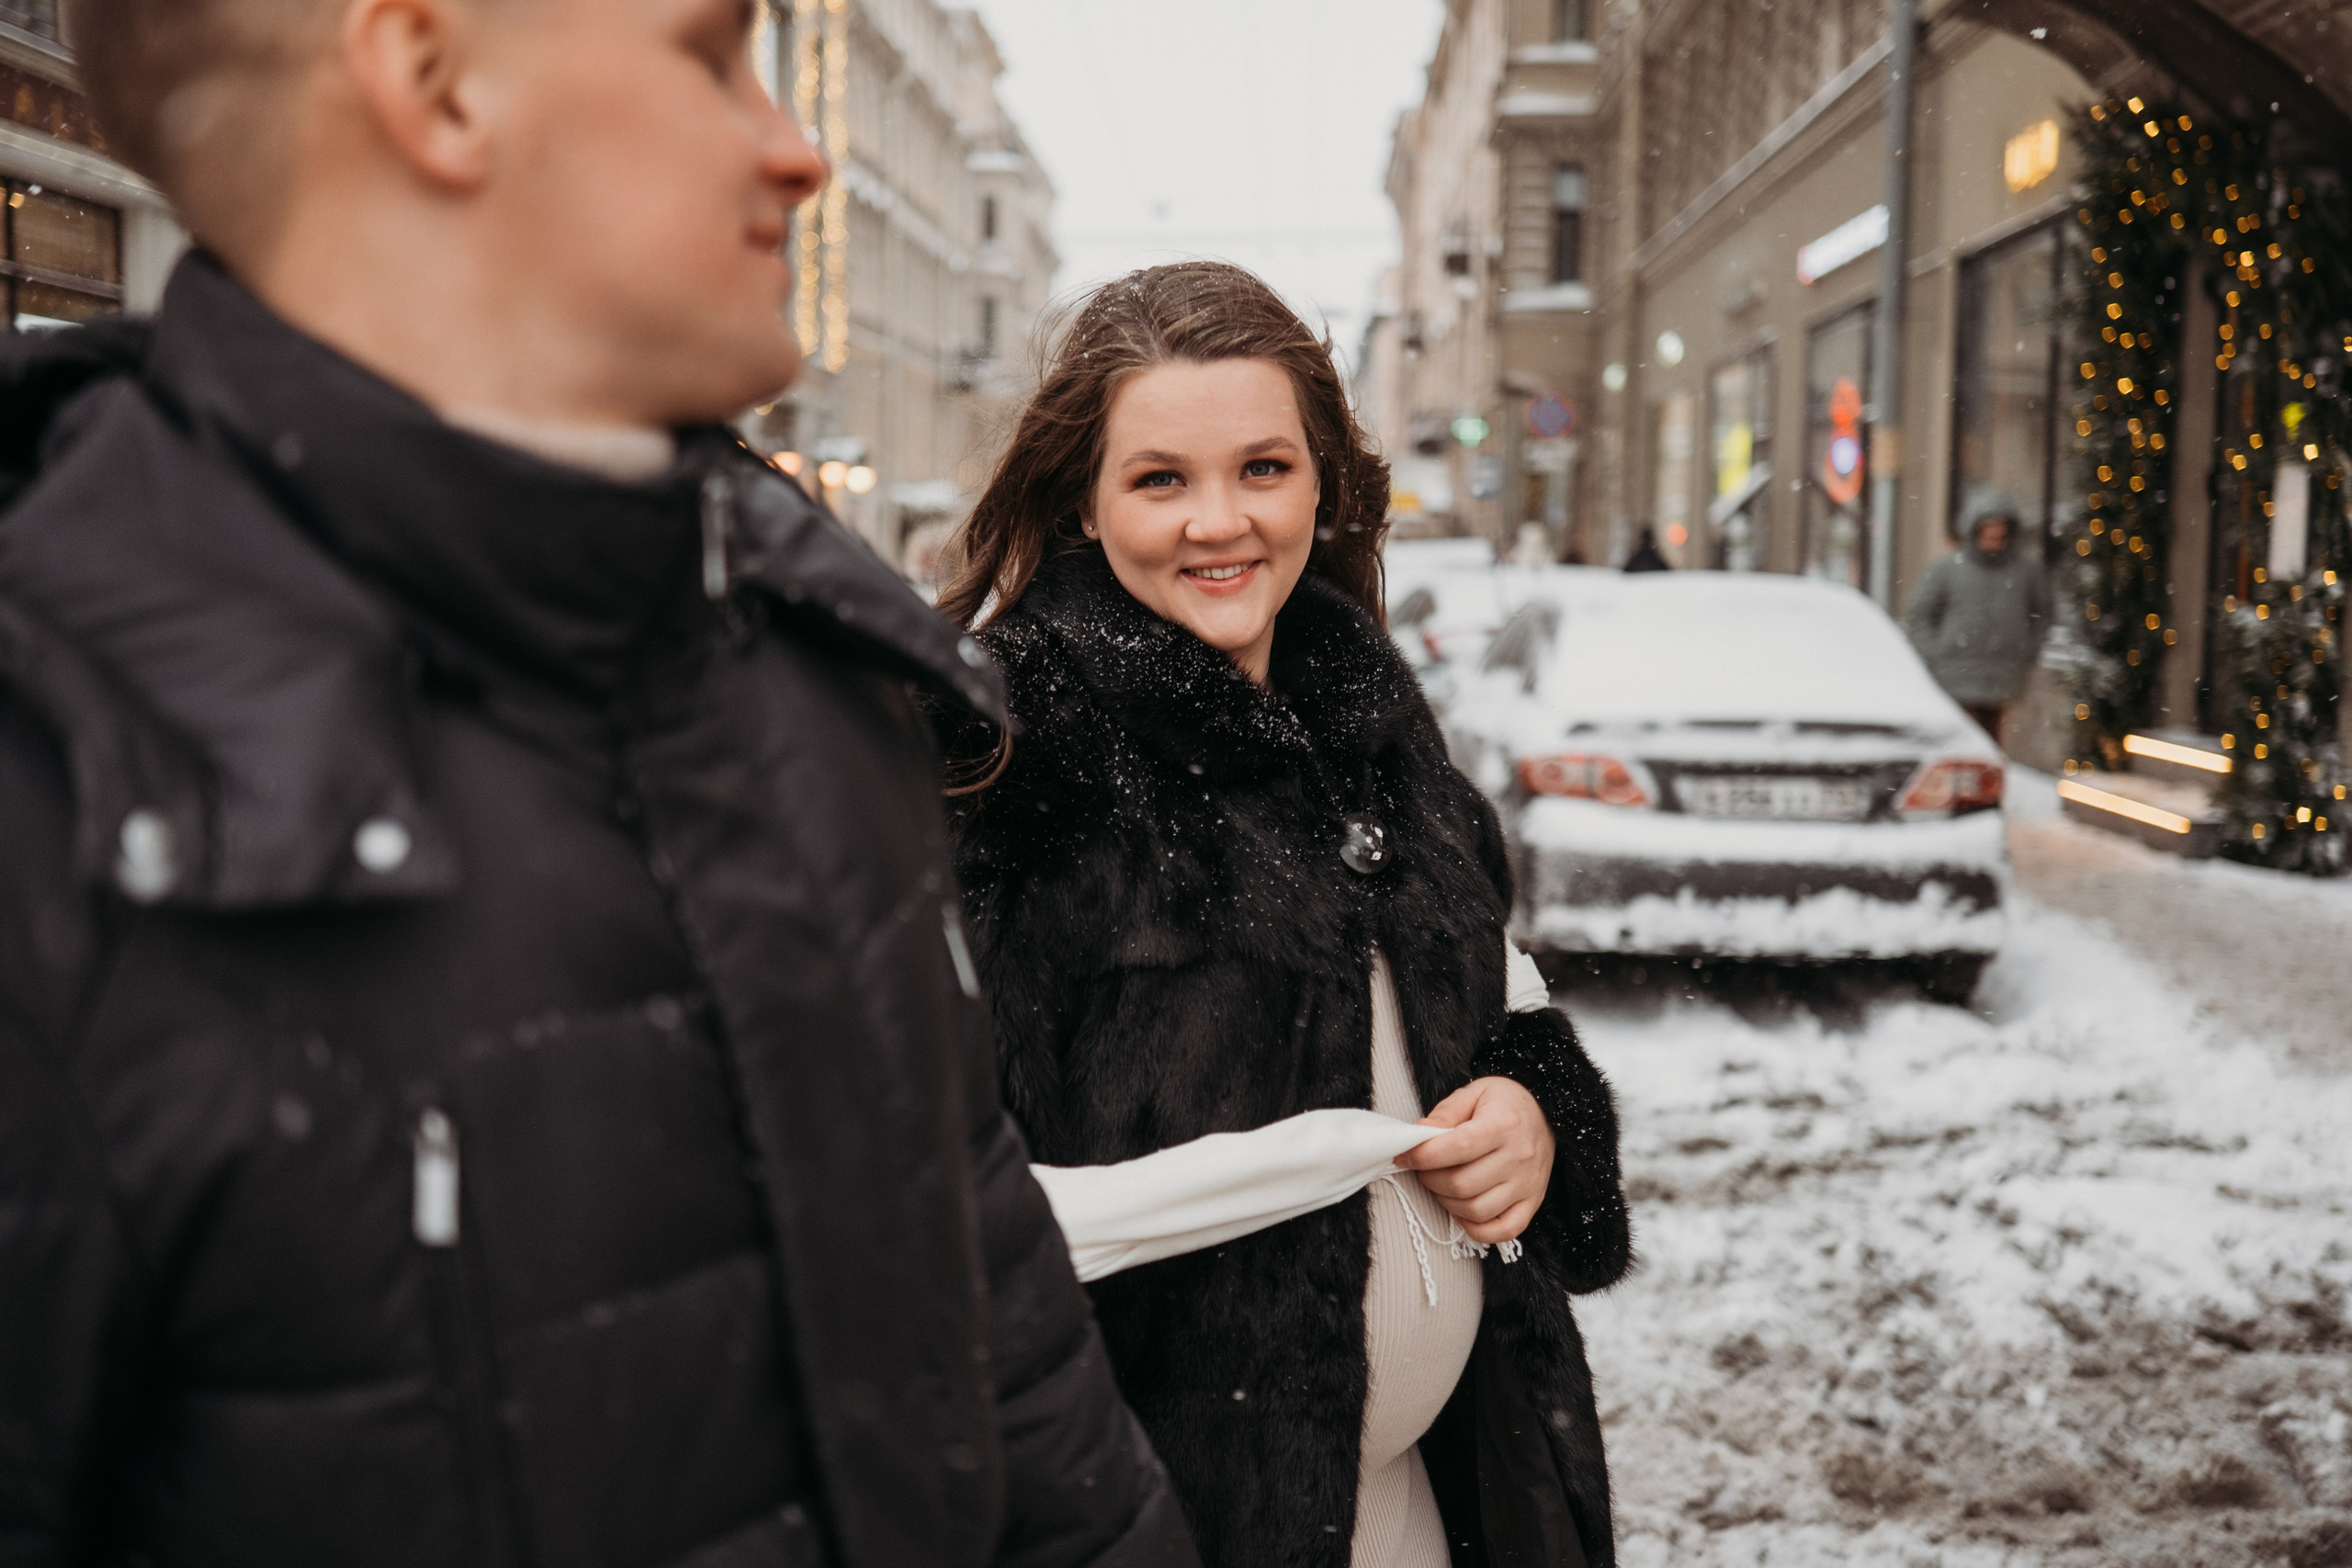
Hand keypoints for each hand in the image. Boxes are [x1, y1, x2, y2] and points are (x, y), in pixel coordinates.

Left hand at [1393, 1076, 1553, 1245]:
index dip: (1424, 1156)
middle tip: (1423, 1170)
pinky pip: (1504, 1231)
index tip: (1404, 1156)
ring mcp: (1527, 1184)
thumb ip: (1445, 1113)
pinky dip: (1477, 1229)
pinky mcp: (1533, 1201)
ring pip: (1477, 1210)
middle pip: (1463, 1184)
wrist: (1547, 1112)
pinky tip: (1462, 1212)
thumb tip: (1418, 1134)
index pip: (1458, 1147)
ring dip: (1447, 1203)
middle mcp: (1518, 1157)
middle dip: (1430, 1180)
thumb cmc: (1505, 1103)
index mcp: (1503, 1125)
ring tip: (1441, 1186)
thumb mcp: (1474, 1093)